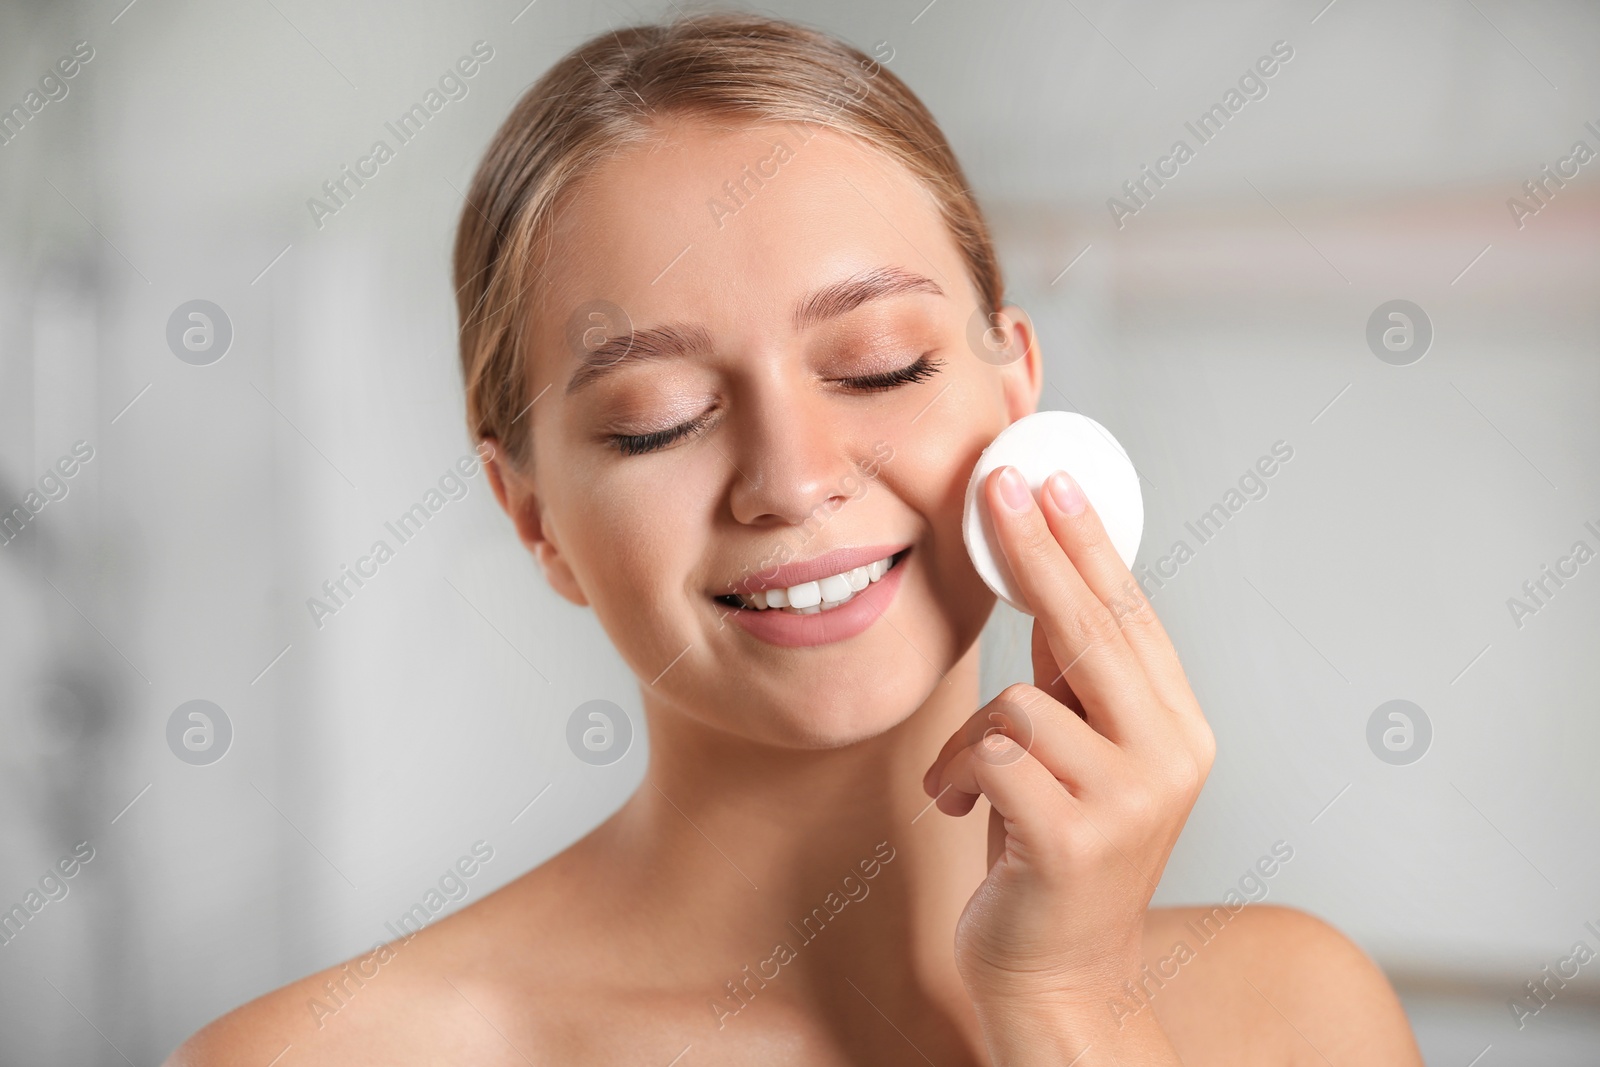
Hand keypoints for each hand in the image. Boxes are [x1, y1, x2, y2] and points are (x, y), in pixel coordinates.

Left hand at [924, 464, 1214, 1014]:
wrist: (1060, 979)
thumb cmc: (1056, 858)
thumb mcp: (1076, 757)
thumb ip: (1073, 681)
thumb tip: (1049, 582)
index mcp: (1178, 730)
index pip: (1130, 618)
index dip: (1087, 544)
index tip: (1050, 479)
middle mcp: (1170, 757)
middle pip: (1093, 629)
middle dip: (1038, 550)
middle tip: (996, 485)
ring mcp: (1129, 801)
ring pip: (1022, 701)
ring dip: (973, 740)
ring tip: (969, 786)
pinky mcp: (1073, 839)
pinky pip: (991, 755)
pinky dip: (960, 776)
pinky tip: (962, 812)